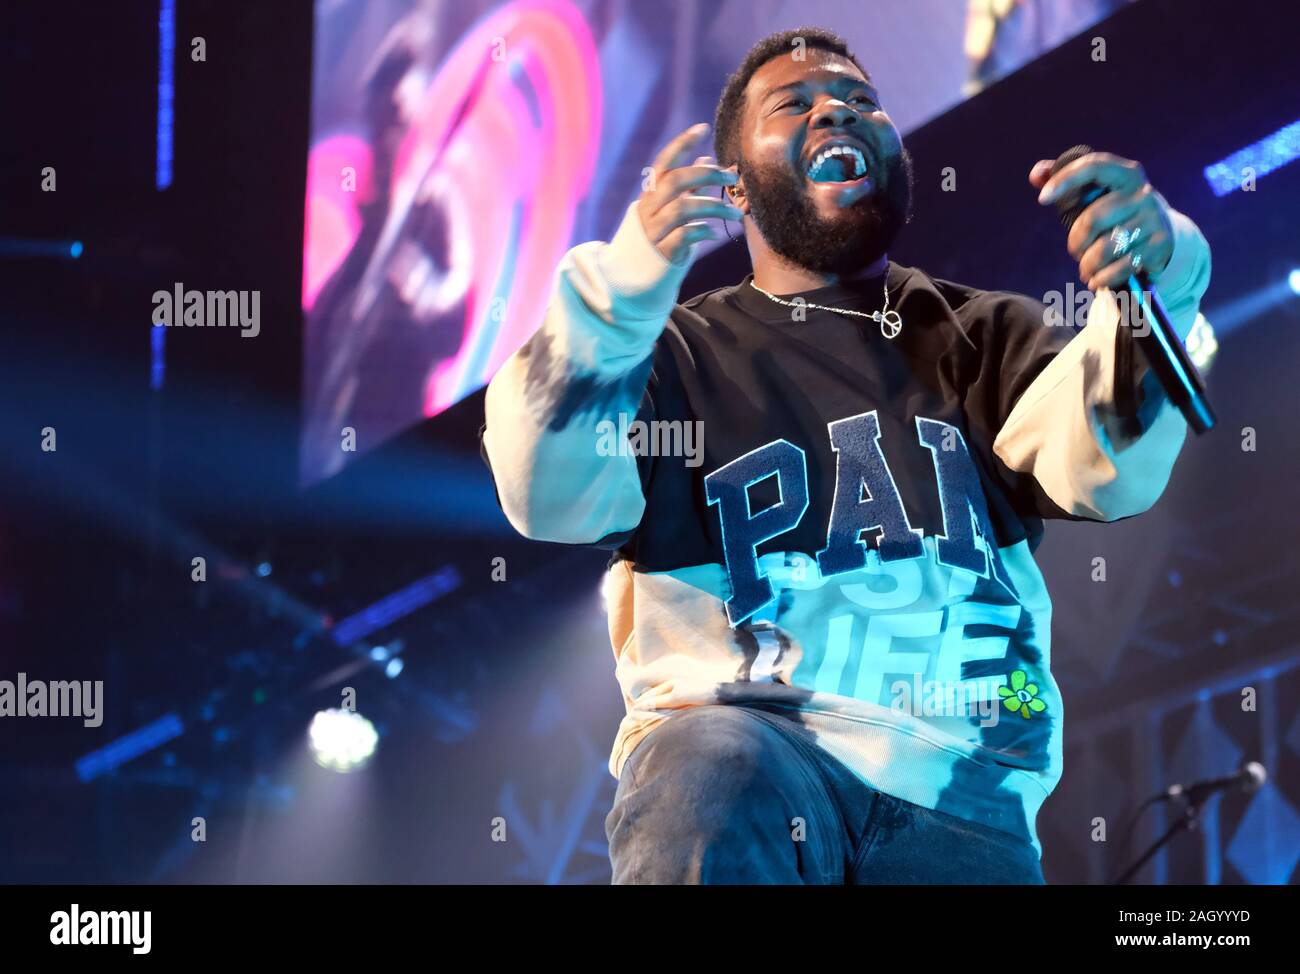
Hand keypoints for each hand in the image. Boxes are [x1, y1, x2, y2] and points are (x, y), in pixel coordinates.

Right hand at [637, 122, 742, 265]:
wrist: (631, 278)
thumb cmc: (657, 238)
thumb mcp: (668, 208)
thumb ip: (687, 186)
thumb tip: (706, 158)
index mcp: (650, 194)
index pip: (665, 162)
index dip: (682, 144)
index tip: (703, 129)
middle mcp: (648, 209)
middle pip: (676, 181)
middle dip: (707, 175)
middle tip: (733, 178)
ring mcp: (653, 230)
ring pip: (683, 208)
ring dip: (714, 206)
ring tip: (735, 213)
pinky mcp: (661, 252)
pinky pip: (685, 235)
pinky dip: (704, 231)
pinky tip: (715, 233)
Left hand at [1030, 152, 1174, 291]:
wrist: (1164, 233)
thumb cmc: (1117, 211)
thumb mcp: (1098, 193)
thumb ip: (1067, 181)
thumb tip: (1035, 175)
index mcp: (1126, 174)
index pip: (1094, 167)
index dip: (1066, 179)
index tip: (1042, 199)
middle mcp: (1143, 194)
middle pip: (1093, 219)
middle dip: (1076, 243)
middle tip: (1075, 252)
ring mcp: (1154, 219)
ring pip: (1105, 249)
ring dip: (1088, 265)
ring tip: (1086, 270)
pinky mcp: (1160, 245)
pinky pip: (1121, 267)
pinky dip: (1103, 278)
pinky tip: (1097, 280)